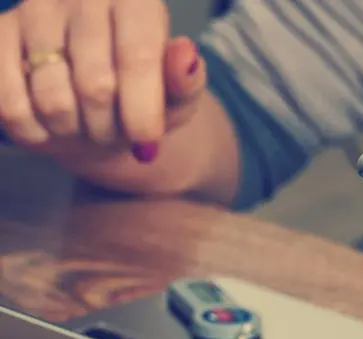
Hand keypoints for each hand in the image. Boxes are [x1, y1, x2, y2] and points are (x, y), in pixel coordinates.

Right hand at [0, 0, 205, 164]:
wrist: (92, 102)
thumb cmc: (141, 96)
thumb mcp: (176, 96)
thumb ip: (185, 81)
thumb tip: (185, 55)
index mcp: (134, 0)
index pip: (137, 58)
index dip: (142, 110)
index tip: (147, 142)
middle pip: (95, 86)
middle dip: (110, 128)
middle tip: (115, 131)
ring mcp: (34, 11)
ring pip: (53, 101)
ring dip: (74, 131)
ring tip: (85, 123)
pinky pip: (11, 105)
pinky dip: (35, 131)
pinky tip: (50, 124)